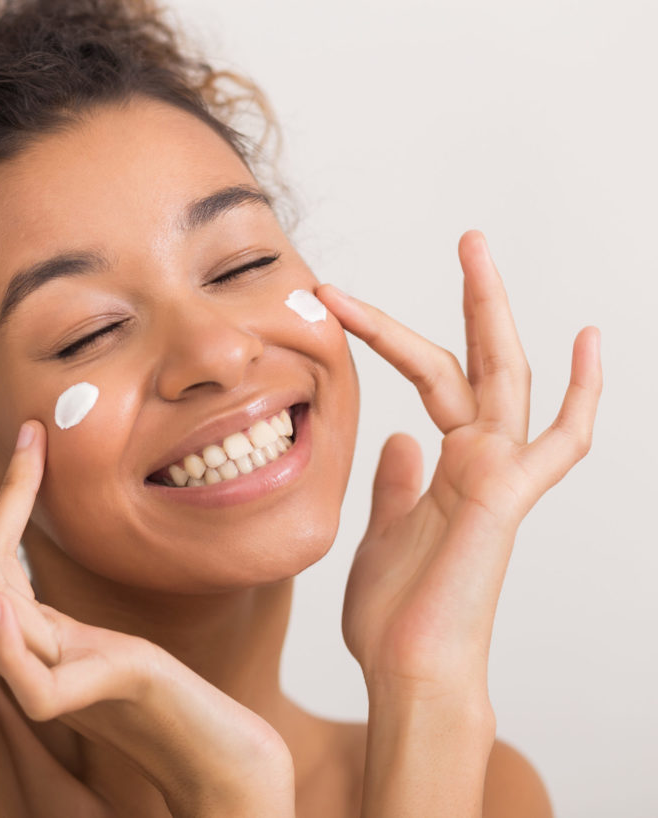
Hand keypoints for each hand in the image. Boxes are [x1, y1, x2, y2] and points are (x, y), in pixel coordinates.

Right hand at [0, 423, 293, 816]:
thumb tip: (30, 544)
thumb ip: (43, 598)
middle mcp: (15, 652)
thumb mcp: (79, 624)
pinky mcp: (69, 705)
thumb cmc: (131, 675)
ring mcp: (37, 676)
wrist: (182, 727)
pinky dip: (5, 643)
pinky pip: (27, 679)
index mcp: (17, 630)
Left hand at [319, 230, 601, 696]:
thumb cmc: (395, 611)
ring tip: (478, 251)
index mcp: (447, 463)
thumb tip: (399, 438)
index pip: (432, 378)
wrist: (406, 666)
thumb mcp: (381, 528)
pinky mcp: (507, 495)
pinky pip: (560, 438)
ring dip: (492, 311)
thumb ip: (396, 482)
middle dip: (474, 299)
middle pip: (481, 359)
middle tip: (470, 238)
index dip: (398, 334)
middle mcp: (479, 460)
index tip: (350, 303)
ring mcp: (499, 474)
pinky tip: (588, 340)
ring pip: (504, 375)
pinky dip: (581, 393)